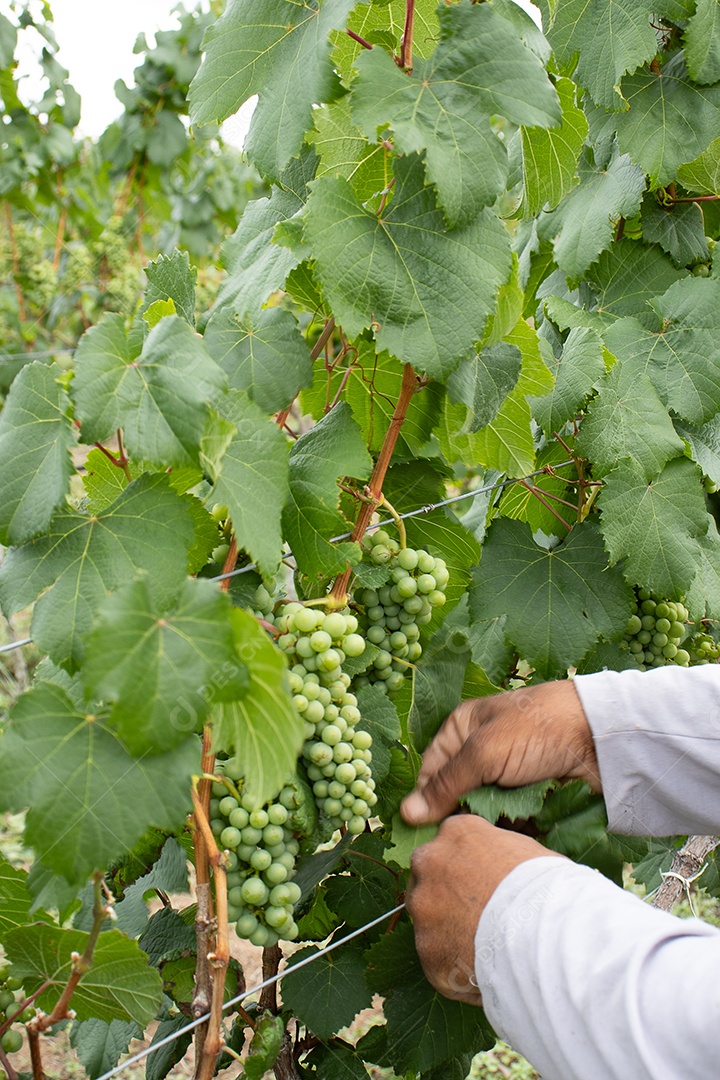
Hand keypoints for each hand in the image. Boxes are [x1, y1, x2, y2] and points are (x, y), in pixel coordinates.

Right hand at [401, 681, 599, 825]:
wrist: (602, 735)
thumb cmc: (538, 729)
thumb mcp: (484, 752)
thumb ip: (446, 784)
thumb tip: (406, 814)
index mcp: (463, 729)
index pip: (431, 772)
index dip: (427, 802)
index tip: (423, 836)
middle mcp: (482, 752)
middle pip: (457, 797)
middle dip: (461, 818)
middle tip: (463, 840)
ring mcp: (509, 776)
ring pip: (484, 813)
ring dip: (489, 827)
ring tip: (493, 840)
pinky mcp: (532, 796)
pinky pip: (512, 820)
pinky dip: (512, 830)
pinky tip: (514, 842)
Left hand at [406, 815, 556, 1003]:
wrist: (541, 931)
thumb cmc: (546, 888)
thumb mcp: (526, 852)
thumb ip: (499, 854)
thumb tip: (502, 867)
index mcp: (458, 832)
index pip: (451, 845)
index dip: (468, 869)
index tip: (483, 887)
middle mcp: (430, 862)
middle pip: (428, 878)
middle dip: (446, 897)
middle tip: (478, 920)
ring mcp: (424, 906)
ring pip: (429, 921)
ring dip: (448, 935)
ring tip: (486, 953)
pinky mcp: (426, 949)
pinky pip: (439, 962)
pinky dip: (457, 972)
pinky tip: (485, 975)